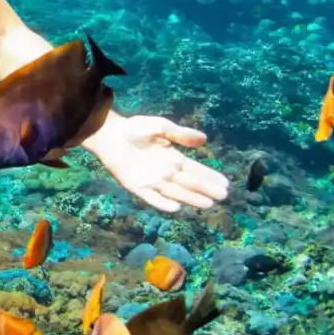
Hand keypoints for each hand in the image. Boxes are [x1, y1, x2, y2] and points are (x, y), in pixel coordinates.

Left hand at [83, 114, 229, 213]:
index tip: (226, 183)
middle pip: (190, 183)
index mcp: (172, 158)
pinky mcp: (136, 186)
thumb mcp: (160, 127)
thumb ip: (180, 134)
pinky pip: (152, 198)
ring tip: (208, 204)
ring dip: (191, 198)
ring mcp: (152, 181)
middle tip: (223, 196)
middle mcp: (165, 172)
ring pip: (176, 192)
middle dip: (206, 189)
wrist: (108, 134)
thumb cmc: (134, 128)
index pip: (196, 170)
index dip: (210, 176)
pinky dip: (162, 203)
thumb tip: (204, 139)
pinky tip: (176, 207)